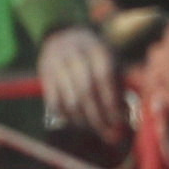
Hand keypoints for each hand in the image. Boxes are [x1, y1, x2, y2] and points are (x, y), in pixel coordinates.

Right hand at [35, 25, 124, 140]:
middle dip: (98, 117)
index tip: (118, 121)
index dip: (111, 103)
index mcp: (96, 49)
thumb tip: (124, 116)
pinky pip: (54, 102)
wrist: (63, 35)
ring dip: (83, 121)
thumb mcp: (110, 59)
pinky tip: (76, 121)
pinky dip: (66, 116)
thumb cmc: (94, 55)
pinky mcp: (45, 74)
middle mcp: (75, 55)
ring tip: (93, 128)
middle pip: (86, 92)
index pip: (103, 78)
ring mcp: (57, 64)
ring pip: (70, 101)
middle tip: (107, 134)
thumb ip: (118, 84)